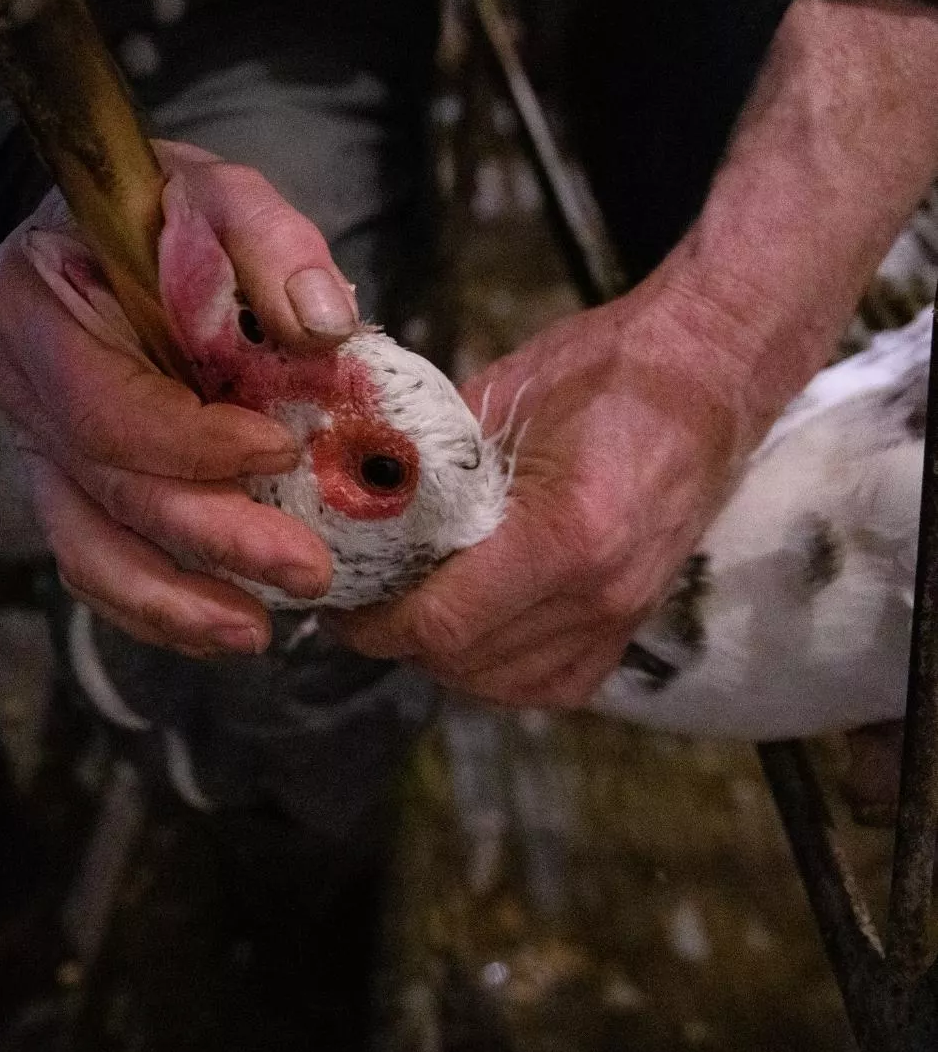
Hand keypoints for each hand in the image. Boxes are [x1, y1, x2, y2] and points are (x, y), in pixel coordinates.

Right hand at [0, 140, 358, 656]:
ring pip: (84, 545)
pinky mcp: (65, 476)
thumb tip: (328, 326)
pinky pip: (93, 554)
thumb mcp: (216, 193)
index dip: (192, 442)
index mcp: (34, 305)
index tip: (282, 447)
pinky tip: (215, 623)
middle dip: (209, 539)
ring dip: (170, 601)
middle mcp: (18, 384)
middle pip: (105, 488)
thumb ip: (271, 244)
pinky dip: (151, 600)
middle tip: (304, 572)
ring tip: (256, 632)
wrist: (89, 225)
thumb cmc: (153, 209)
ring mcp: (34, 440)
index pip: (104, 403)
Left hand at [339, 279, 758, 707]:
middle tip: (362, 604)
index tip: (340, 606)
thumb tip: (356, 492)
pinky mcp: (638, 620)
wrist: (710, 368)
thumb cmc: (606, 367)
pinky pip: (555, 681)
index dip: (377, 626)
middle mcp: (599, 591)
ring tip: (409, 614)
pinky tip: (472, 633)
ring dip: (445, 660)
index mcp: (564, 532)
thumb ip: (428, 461)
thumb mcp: (497, 399)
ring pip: (507, 683)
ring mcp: (626, 614)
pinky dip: (501, 670)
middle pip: (467, 662)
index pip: (444, 622)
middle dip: (399, 642)